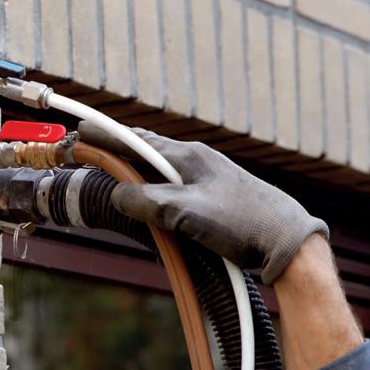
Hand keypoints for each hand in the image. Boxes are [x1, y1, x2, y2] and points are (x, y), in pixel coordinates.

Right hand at [78, 122, 328, 284]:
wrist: (289, 240)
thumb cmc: (243, 223)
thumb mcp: (188, 213)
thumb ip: (149, 202)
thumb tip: (117, 193)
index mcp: (188, 156)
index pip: (137, 141)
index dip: (107, 136)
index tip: (81, 129)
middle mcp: (197, 160)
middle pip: (147, 148)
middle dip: (117, 147)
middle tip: (91, 147)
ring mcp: (208, 175)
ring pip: (161, 165)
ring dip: (135, 165)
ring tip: (114, 167)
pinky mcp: (216, 194)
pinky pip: (174, 181)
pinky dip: (154, 183)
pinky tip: (153, 194)